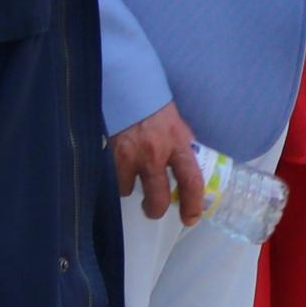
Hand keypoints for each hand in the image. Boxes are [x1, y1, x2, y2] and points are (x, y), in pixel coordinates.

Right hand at [113, 105, 209, 223]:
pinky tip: (121, 172)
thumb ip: (183, 147)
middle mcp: (156, 153)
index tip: (191, 217)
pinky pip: (116, 182)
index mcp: (179, 144)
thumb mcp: (178, 126)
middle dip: (156, 209)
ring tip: (135, 184)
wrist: (128, 89)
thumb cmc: (155, 108)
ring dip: (135, 193)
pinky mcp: (112, 156)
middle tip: (155, 209)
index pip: (192, 181)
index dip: (192, 204)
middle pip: (159, 197)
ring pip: (132, 193)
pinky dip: (119, 181)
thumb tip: (192, 167)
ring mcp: (132, 156)